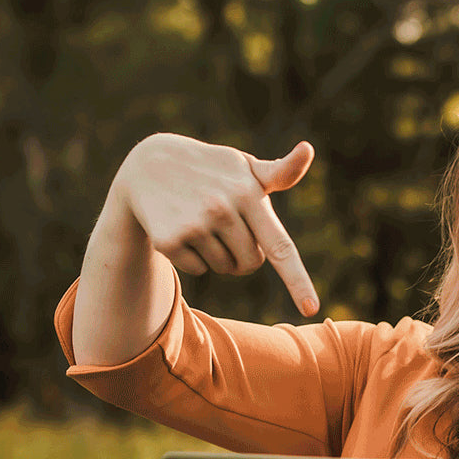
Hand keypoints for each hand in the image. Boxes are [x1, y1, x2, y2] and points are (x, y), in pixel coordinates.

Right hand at [114, 132, 318, 315]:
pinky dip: (194, 257)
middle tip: (226, 224)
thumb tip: (308, 149)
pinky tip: (182, 228)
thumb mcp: (244, 167)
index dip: (297, 280)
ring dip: (218, 254)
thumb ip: (280, 172)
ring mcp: (194, 226)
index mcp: (248, 193)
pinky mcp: (168, 240)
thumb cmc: (211, 170)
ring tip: (201, 220)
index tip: (310, 308)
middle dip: (244, 252)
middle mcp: (222, 210)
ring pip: (225, 269)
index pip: (280, 246)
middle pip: (251, 263)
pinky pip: (199, 270)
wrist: (148, 165)